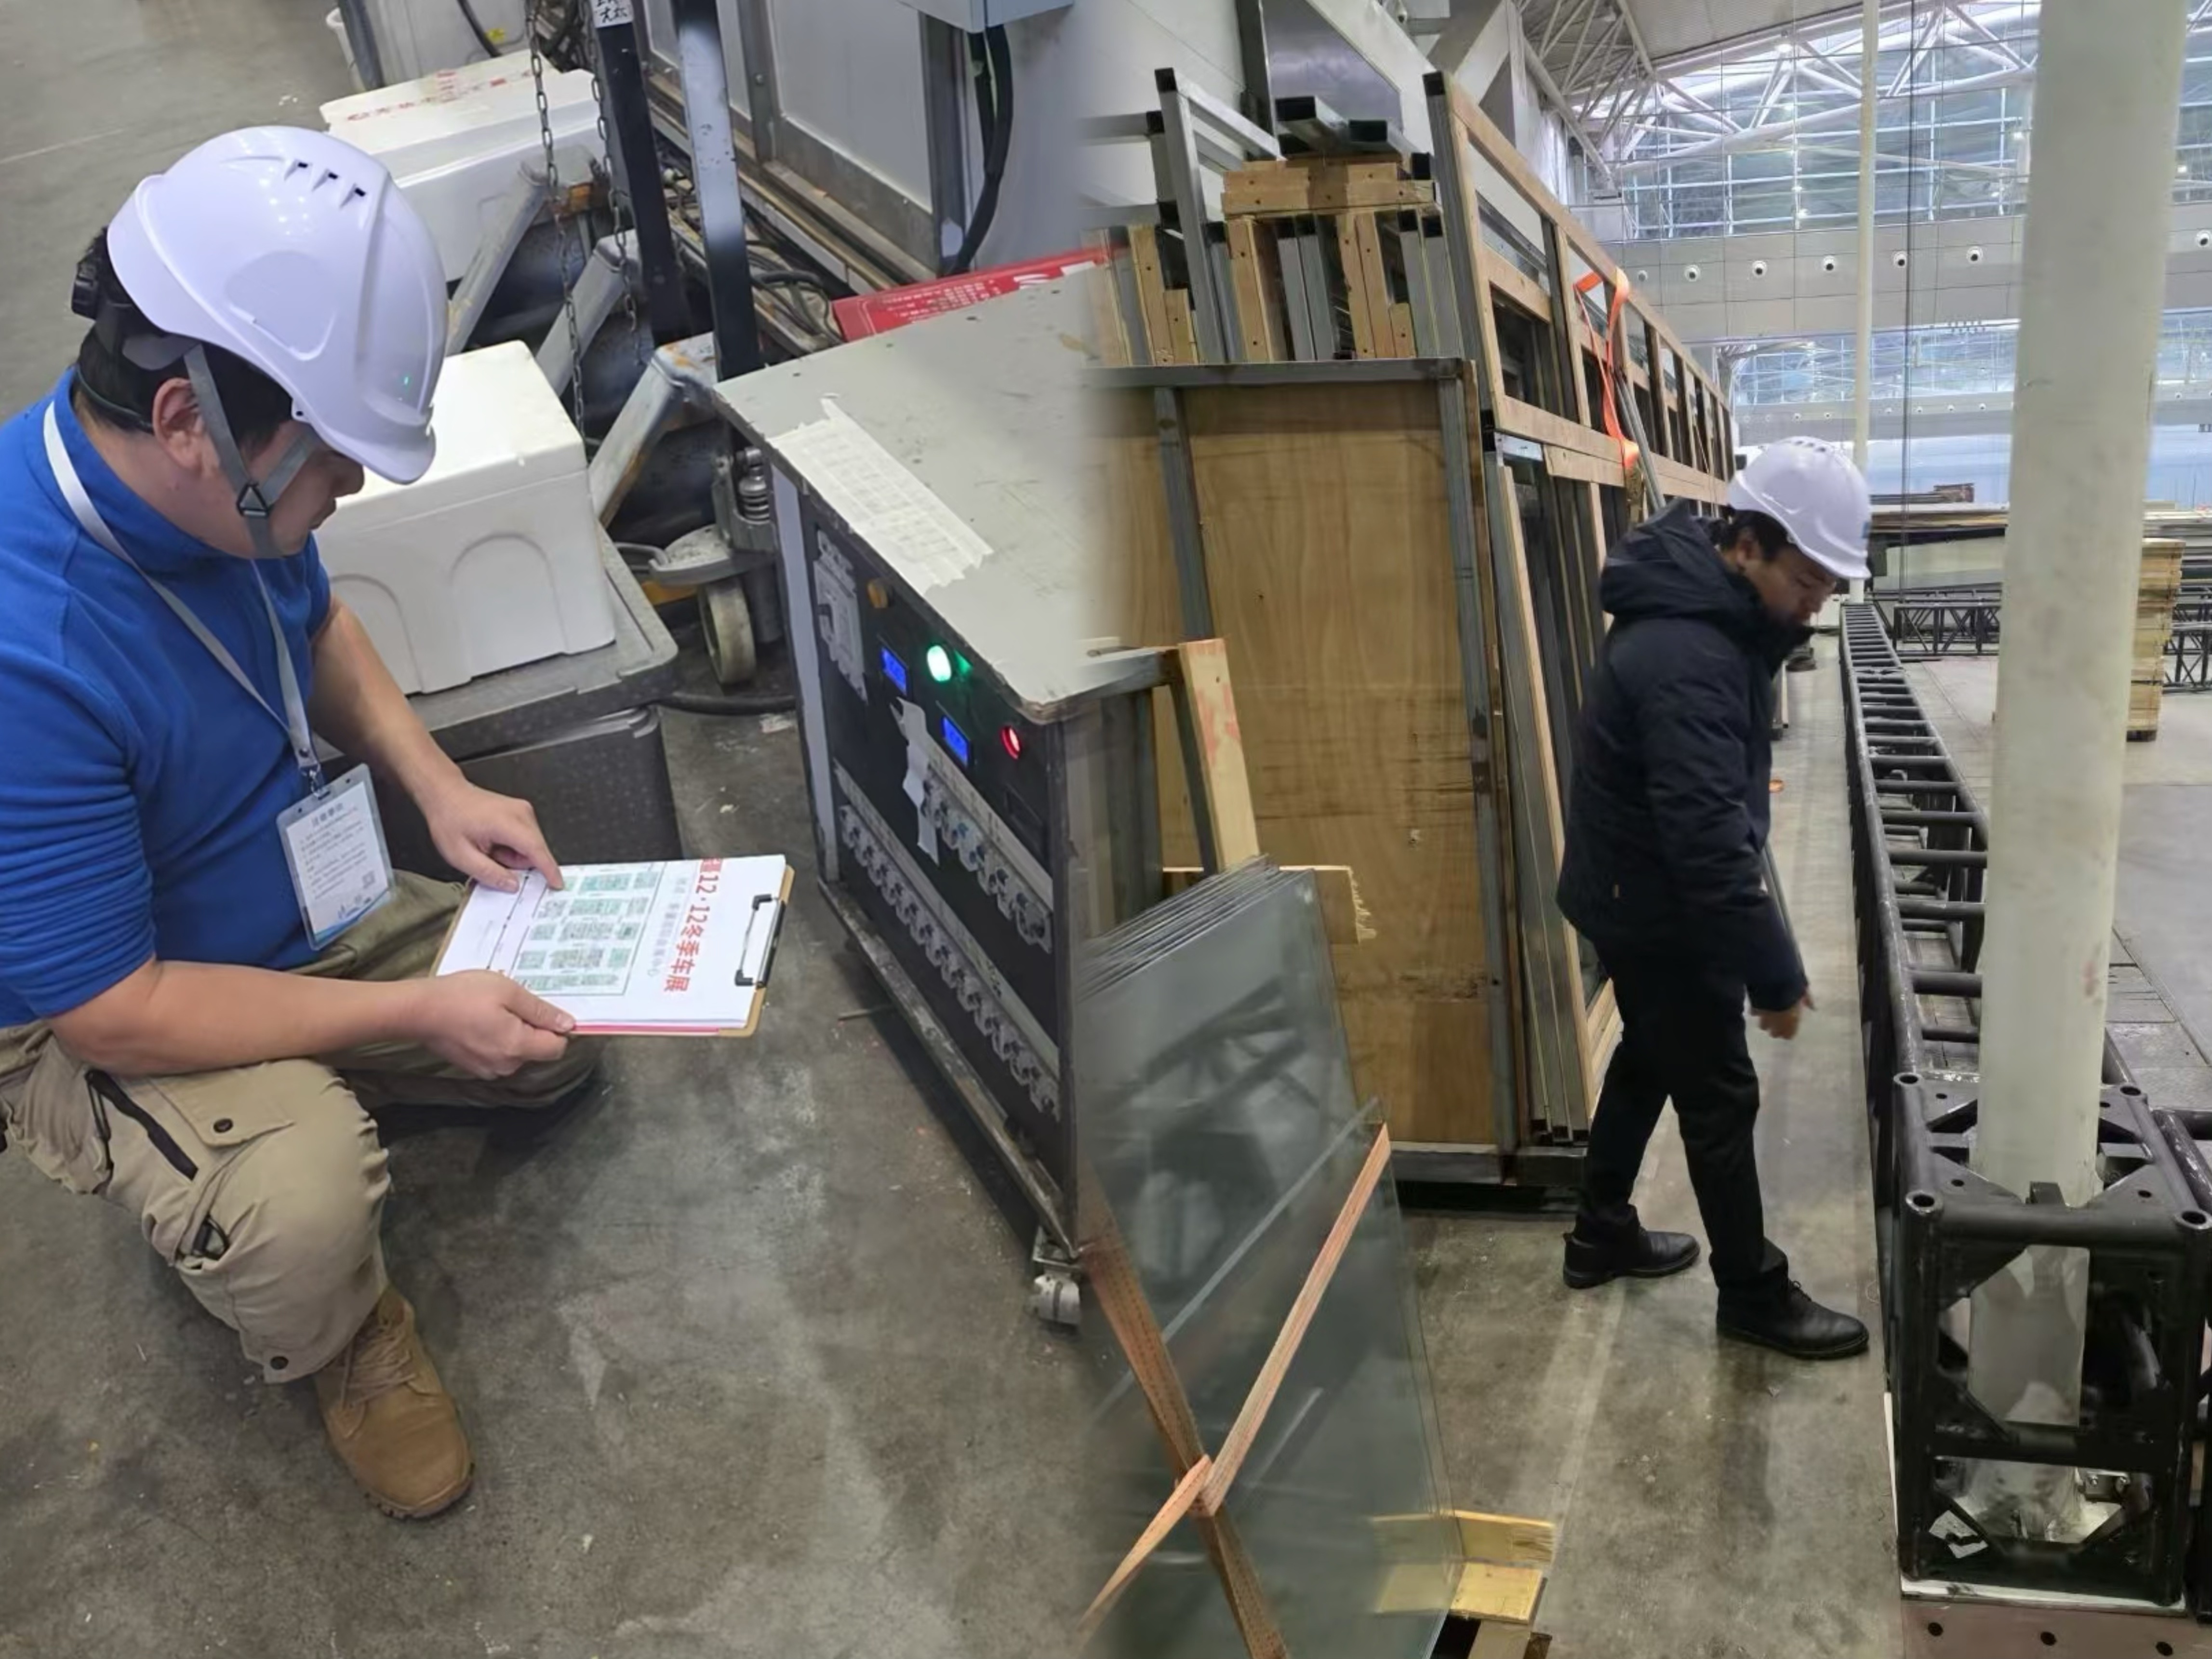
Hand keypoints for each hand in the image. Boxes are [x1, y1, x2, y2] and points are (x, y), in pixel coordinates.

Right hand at [408, 971, 574, 1077]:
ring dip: (513, 1032)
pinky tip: (480, 1020)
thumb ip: (541, 1010)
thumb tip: (568, 1024)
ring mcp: (488, 1069)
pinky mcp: (473, 1066)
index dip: (557, 1028)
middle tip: (511, 1003)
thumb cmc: (463, 996)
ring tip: (492, 1009)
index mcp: (518, 1047)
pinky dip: (496, 1039)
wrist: (419, 1010)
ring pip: (517, 1052)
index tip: (544, 1009)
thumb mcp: (508, 992)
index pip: (556, 1048)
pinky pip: (498, 1054)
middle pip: (536, 1050)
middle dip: (532, 1028)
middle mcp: (506, 1065)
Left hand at [421, 779, 562, 891]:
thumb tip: (512, 885)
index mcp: (507, 823)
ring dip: (512, 854)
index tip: (557, 884)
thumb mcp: (461, 855)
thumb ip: (489, 873)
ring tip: (488, 847)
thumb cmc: (450, 818)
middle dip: (516, 863)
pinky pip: (525, 838)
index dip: (549, 870)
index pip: (537, 850)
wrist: (445, 793)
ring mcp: (522, 810)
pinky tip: (493, 840)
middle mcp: (521, 813)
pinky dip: (511, 845)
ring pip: (530, 845)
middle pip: (534, 850)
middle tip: (490, 858)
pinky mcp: (521, 811)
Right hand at [1755, 989, 1815, 1041]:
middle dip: (1775, 1029)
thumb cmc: (1792, 986)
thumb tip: (1813, 1007)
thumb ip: (1807, 1000)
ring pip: (1762, 1026)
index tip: (1789, 1026)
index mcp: (1792, 1019)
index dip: (1788, 1032)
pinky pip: (1754, 1013)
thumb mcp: (1802, 991)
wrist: (1772, 980)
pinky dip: (1756, 1011)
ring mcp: (1765, 1017)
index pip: (1788, 1035)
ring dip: (1765, 1022)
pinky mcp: (1754, 1009)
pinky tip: (1758, 1006)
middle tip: (1778, 1022)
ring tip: (1767, 1014)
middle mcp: (1778, 1022)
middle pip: (1774, 1034)